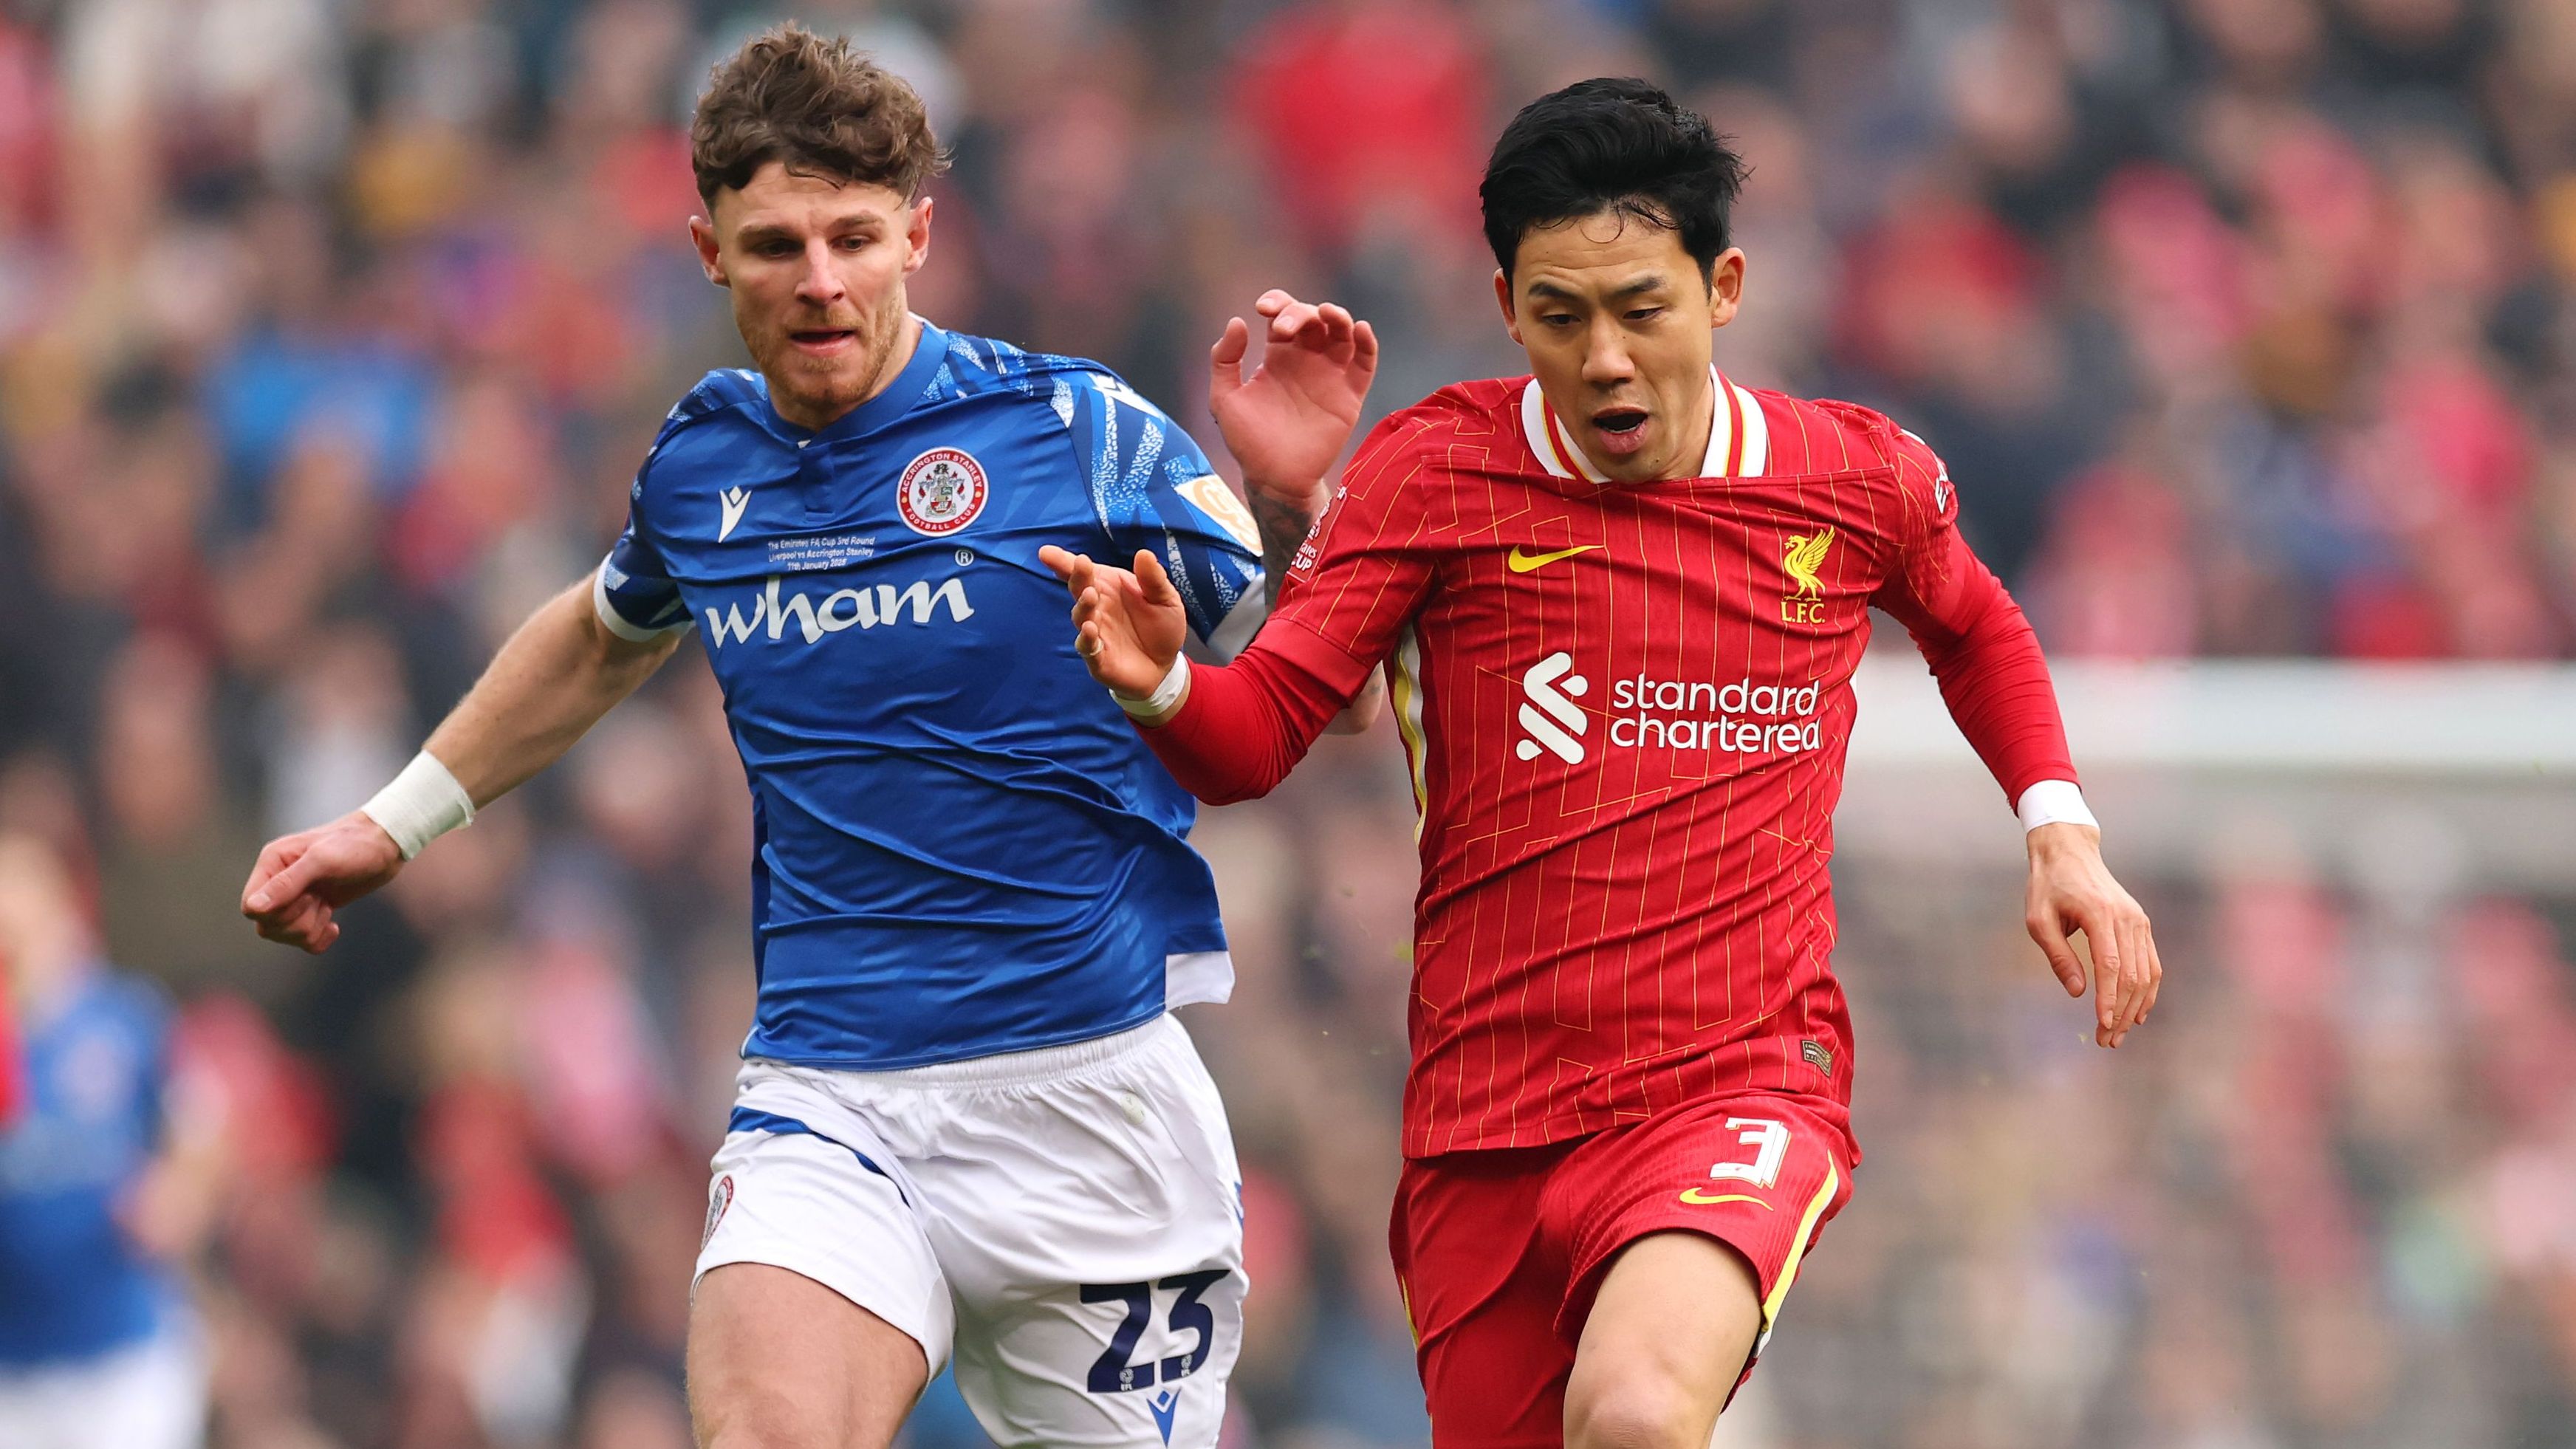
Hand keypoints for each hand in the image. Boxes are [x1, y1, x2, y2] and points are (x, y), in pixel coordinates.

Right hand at [240, 810, 405, 952]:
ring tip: (328, 905)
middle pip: (267, 926)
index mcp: (271, 864)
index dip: (276, 913)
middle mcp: (278, 882)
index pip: (251, 908)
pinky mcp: (314, 909)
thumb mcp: (322, 861)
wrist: (386, 845)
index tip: (306, 895)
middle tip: (320, 898)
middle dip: (298, 921)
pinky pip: (304, 941)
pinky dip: (319, 939)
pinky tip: (335, 927)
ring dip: (311, 928)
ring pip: (284, 935)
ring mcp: (296, 897)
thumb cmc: (355, 845)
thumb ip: (286, 884)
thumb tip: (253, 908)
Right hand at [1038, 546, 1189, 702]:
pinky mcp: (1099, 659)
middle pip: (1079, 589)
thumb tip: (1144, 553)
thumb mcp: (1166, 599)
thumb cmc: (1160, 627)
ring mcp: (1095, 633)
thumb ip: (1153, 579)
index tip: (1047, 553)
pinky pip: (1088, 648)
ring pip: (1081, 617)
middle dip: (1077, 576)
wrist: (1165, 666)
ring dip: (1083, 606)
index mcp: (1108, 587)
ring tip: (1090, 595)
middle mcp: (1097, 608)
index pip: (1082, 572)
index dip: (1063, 562)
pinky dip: (1086, 639)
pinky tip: (1090, 629)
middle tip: (1080, 564)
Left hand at [1210, 290, 1377, 504]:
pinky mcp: (1350, 395)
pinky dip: (1367, 343)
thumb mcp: (1224, 398)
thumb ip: (1224, 359)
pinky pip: (1365, 362)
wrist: (1274, 477)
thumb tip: (1238, 321)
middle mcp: (1306, 359)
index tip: (1262, 308)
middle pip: (1313, 317)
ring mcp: (1330, 375)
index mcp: (1278, 355)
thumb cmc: (1247, 440)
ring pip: (1342, 332)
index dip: (1277, 302)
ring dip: (1338, 316)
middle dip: (1300, 313)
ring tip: (1327, 314)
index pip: (1283, 314)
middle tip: (1284, 328)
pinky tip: (1360, 329)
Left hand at [2024, 822, 2160, 1047]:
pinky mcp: (2141, 924)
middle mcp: (2127, 918)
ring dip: (2135, 1007)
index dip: (2109, 999)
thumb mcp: (2038, 920)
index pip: (2111, 965)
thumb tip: (2077, 992)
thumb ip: (2057, 956)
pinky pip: (2152, 963)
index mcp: (2100, 914)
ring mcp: (2138, 921)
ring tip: (2119, 1033)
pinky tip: (2138, 1012)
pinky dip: (2148, 990)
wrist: (2070, 852)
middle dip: (2121, 1012)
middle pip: (2132, 975)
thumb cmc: (2048, 886)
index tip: (2103, 1024)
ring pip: (2147, 973)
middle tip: (2107, 1041)